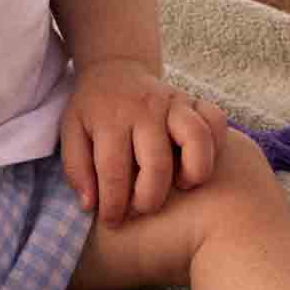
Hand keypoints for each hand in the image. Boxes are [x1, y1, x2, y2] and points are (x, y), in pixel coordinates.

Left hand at [60, 60, 227, 226]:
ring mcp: (173, 101)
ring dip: (193, 172)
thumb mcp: (72, 132)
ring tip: (180, 186)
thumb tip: (91, 205)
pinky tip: (198, 162)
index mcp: (111, 118)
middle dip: (149, 199)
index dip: (113, 205)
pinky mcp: (194, 99)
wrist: (114, 69)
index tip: (112, 221)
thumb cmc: (93, 109)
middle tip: (142, 208)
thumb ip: (76, 168)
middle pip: (157, 163)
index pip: (114, 172)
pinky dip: (215, 145)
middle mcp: (145, 108)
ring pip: (197, 138)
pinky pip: (216, 121)